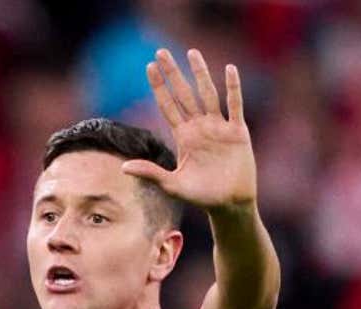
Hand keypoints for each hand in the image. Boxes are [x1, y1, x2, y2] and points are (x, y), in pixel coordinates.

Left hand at [123, 49, 254, 212]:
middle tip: (161, 52)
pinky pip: (234, 106)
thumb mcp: (172, 185)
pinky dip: (233, 88)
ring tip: (192, 52)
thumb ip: (150, 173)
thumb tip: (123, 167)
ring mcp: (219, 127)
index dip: (159, 87)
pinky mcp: (237, 132)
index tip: (149, 67)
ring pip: (207, 94)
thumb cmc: (201, 196)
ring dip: (200, 73)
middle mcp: (200, 127)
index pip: (168, 106)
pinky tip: (229, 69)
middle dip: (173, 73)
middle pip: (184, 94)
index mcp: (183, 136)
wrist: (229, 205)